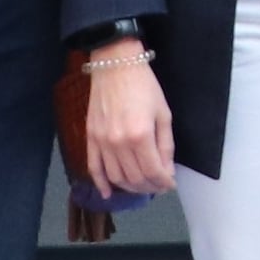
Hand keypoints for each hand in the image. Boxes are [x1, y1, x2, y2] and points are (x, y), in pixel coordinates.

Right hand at [76, 47, 178, 203]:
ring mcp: (101, 142)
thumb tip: (167, 171)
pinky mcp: (90, 138)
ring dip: (130, 187)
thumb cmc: (144, 86)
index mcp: (140, 136)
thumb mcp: (163, 114)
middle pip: (134, 177)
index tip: (170, 185)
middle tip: (159, 186)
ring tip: (142, 186)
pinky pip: (93, 167)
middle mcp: (118, 143)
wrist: (115, 66)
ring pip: (115, 176)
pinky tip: (108, 193)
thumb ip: (165, 145)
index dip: (163, 183)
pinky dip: (100, 183)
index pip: (152, 171)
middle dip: (149, 186)